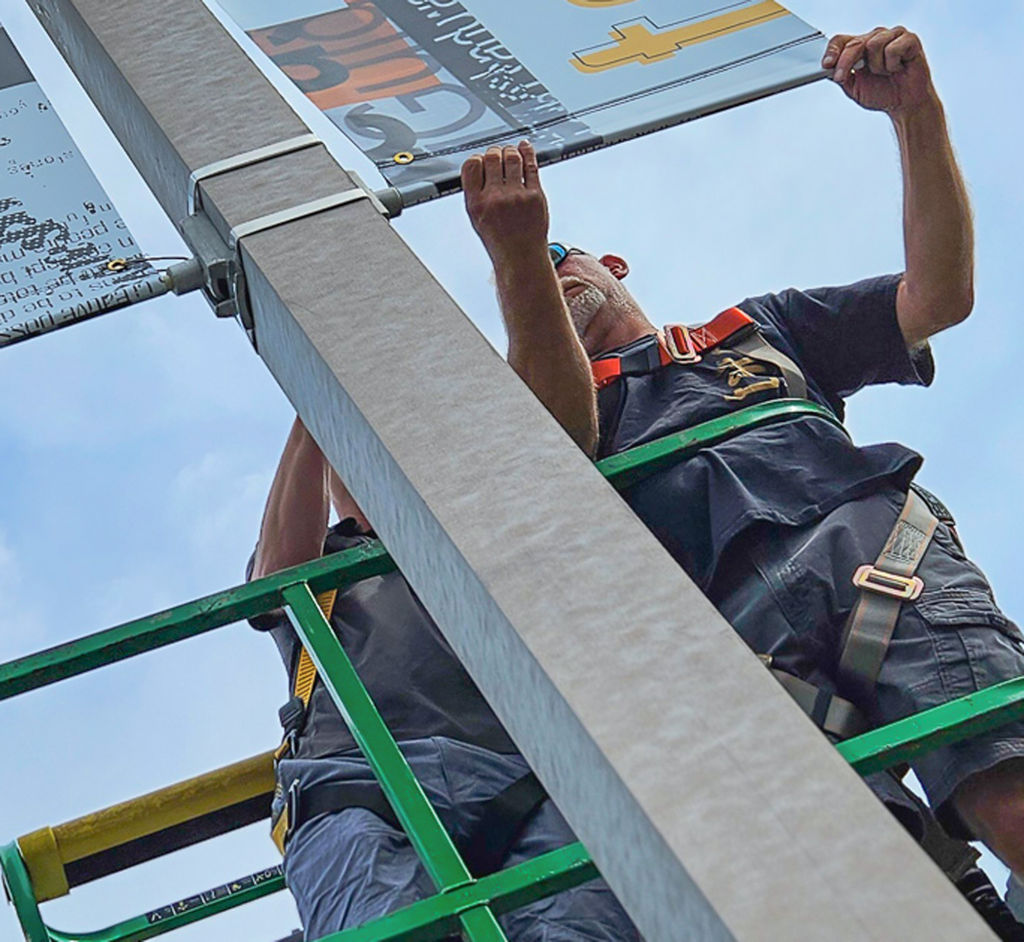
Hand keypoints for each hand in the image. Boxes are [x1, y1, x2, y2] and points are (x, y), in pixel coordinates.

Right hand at [462, 141, 548, 264]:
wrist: (522, 257)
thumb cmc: (500, 239)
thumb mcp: (477, 218)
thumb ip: (476, 192)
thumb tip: (479, 164)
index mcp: (476, 204)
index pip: (471, 166)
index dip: (477, 158)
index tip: (481, 159)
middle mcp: (495, 198)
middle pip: (492, 158)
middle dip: (494, 152)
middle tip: (497, 155)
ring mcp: (516, 196)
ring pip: (511, 157)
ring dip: (510, 151)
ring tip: (510, 154)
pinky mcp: (535, 195)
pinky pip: (530, 165)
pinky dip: (527, 152)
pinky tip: (525, 147)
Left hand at [823, 27, 934, 116]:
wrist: (904, 103)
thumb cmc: (882, 93)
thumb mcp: (853, 88)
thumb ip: (841, 76)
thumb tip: (829, 69)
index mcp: (859, 47)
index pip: (841, 40)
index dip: (832, 51)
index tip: (826, 65)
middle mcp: (874, 38)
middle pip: (854, 42)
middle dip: (846, 62)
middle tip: (844, 77)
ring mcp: (892, 36)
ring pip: (873, 44)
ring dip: (876, 66)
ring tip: (885, 72)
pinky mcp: (909, 39)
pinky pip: (893, 48)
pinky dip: (892, 64)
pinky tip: (898, 67)